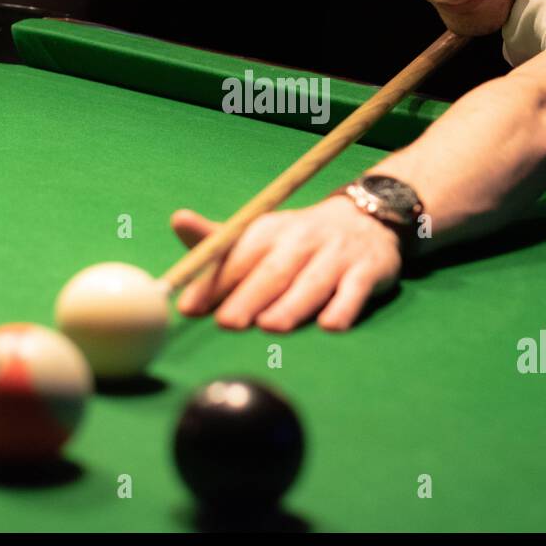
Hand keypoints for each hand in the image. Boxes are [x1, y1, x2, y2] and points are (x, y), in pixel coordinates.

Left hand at [170, 196, 402, 332]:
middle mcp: (302, 239)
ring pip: (312, 282)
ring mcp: (336, 255)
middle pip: (273, 270)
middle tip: (228, 322)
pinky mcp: (368, 270)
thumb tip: (177, 221)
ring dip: (292, 304)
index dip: (214, 282)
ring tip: (270, 327)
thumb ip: (218, 241)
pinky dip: (344, 307)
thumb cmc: (297, 240)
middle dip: (249, 296)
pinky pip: (355, 290)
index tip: (190, 307)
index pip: (238, 256)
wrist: (365, 218)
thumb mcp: (259, 235)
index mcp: (269, 231)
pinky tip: (331, 326)